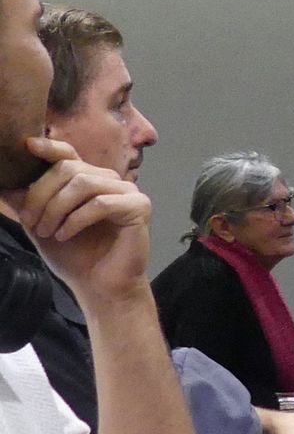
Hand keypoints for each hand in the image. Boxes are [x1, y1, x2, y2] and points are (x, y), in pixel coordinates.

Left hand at [1, 138, 151, 303]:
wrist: (100, 287)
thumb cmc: (75, 258)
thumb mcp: (41, 226)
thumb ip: (26, 203)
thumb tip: (4, 183)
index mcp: (89, 181)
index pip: (69, 155)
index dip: (50, 148)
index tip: (27, 146)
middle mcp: (109, 182)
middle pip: (70, 169)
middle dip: (42, 195)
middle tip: (31, 221)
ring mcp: (127, 192)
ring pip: (83, 183)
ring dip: (57, 208)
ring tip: (48, 231)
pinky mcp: (139, 207)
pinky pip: (101, 203)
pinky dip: (77, 220)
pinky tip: (66, 236)